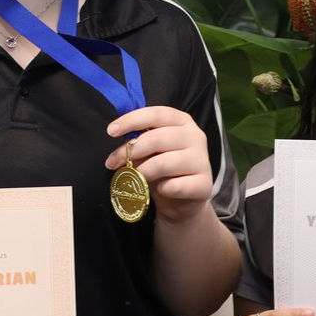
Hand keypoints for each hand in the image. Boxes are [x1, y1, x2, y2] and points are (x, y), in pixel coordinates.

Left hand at [106, 106, 211, 222]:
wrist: (183, 202)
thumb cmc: (164, 171)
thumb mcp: (150, 152)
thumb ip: (139, 143)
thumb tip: (121, 148)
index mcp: (182, 121)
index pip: (156, 114)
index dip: (132, 120)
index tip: (111, 131)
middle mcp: (195, 136)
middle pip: (157, 138)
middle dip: (130, 151)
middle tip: (112, 163)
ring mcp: (202, 160)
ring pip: (162, 163)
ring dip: (142, 172)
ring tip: (136, 179)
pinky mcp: (204, 184)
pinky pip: (173, 186)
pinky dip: (161, 189)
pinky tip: (161, 189)